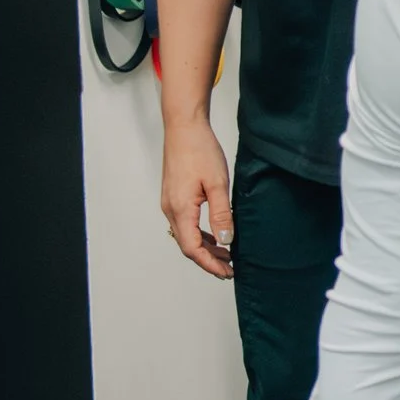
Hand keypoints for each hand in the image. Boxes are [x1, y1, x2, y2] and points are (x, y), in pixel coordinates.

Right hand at [161, 109, 234, 278]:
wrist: (184, 127)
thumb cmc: (200, 150)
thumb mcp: (218, 184)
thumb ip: (221, 215)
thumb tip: (226, 242)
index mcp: (180, 209)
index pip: (193, 249)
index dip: (210, 264)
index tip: (227, 272)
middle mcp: (170, 209)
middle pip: (188, 246)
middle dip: (209, 260)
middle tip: (230, 268)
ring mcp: (170, 203)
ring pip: (186, 235)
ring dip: (205, 248)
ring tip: (226, 255)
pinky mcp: (173, 196)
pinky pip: (185, 224)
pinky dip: (200, 234)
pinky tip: (214, 236)